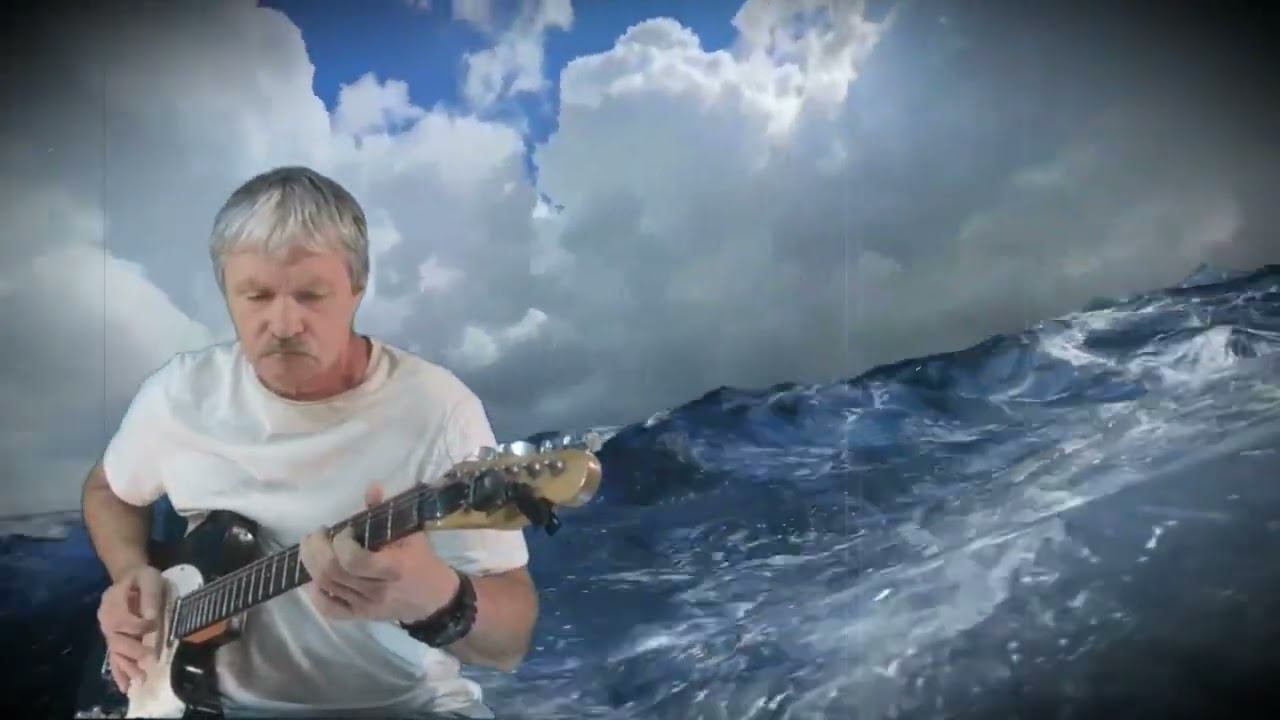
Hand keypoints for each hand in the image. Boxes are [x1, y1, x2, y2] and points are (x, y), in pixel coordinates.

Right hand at [96, 565, 164, 692]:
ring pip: (115, 652)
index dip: (139, 625)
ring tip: (140, 680)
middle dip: (134, 652)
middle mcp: (106, 620)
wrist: (130, 578)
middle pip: (117, 640)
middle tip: (151, 661)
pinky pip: (114, 657)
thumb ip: (149, 596)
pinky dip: (119, 672)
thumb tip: (151, 617)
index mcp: (112, 602)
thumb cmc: (141, 578)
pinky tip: (126, 686)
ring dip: (127, 667)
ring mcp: (108, 632)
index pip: (123, 619)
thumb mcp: (149, 578)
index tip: (155, 624)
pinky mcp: (113, 640)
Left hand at [299, 483, 459, 622]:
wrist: (434, 598)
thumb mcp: (411, 533)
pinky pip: (329, 610)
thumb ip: (387, 512)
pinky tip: (313, 579)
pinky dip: (315, 595)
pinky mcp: (359, 616)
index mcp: (392, 568)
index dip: (341, 542)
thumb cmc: (422, 560)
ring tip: (310, 548)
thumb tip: (372, 486)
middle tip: (315, 535)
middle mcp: (376, 590)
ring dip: (310, 565)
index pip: (354, 560)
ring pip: (327, 587)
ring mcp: (365, 606)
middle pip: (333, 572)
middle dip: (316, 550)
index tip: (345, 529)